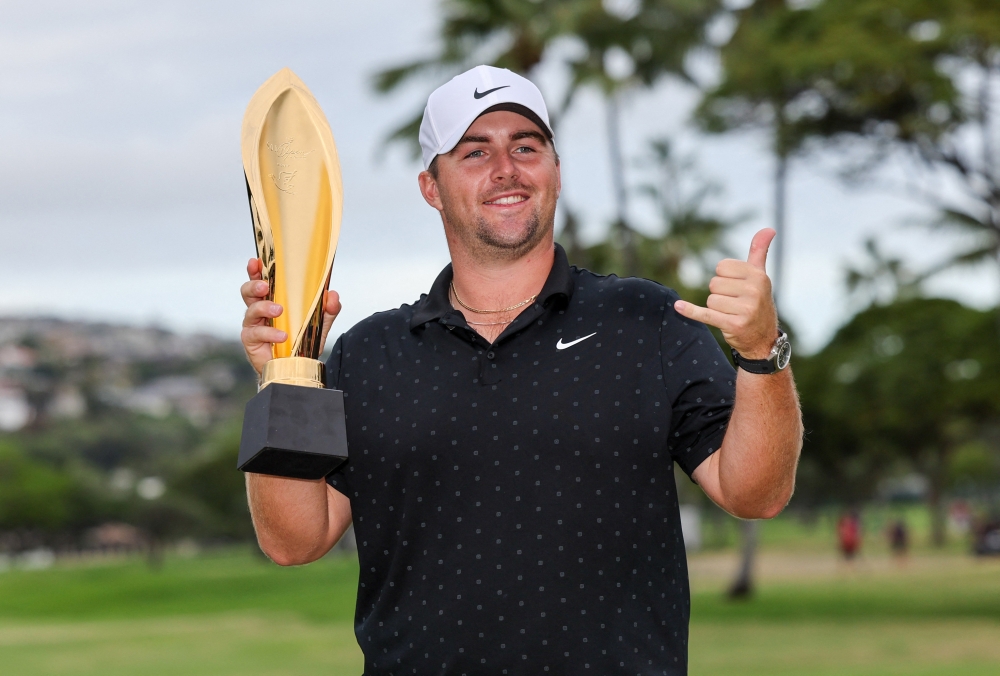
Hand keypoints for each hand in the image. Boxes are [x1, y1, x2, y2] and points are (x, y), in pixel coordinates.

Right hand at [240, 258, 342, 373]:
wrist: (295, 367)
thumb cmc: (301, 341)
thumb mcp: (318, 324)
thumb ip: (327, 310)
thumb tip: (333, 295)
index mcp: (272, 299)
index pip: (261, 280)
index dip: (256, 270)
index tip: (257, 261)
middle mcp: (258, 310)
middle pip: (247, 291)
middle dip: (254, 285)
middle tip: (266, 286)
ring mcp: (253, 325)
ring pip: (250, 310)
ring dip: (264, 307)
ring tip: (279, 310)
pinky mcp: (251, 340)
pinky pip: (257, 333)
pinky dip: (270, 333)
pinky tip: (282, 336)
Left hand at [674, 229, 778, 359]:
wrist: (763, 339)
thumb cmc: (757, 303)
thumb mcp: (760, 277)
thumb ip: (759, 252)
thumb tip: (769, 228)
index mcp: (758, 276)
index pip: (722, 267)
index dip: (724, 278)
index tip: (737, 288)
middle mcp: (754, 291)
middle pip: (714, 284)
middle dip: (720, 294)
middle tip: (735, 304)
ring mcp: (745, 309)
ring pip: (710, 300)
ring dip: (716, 308)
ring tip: (732, 314)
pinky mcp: (733, 324)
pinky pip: (705, 314)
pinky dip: (690, 311)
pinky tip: (678, 306)